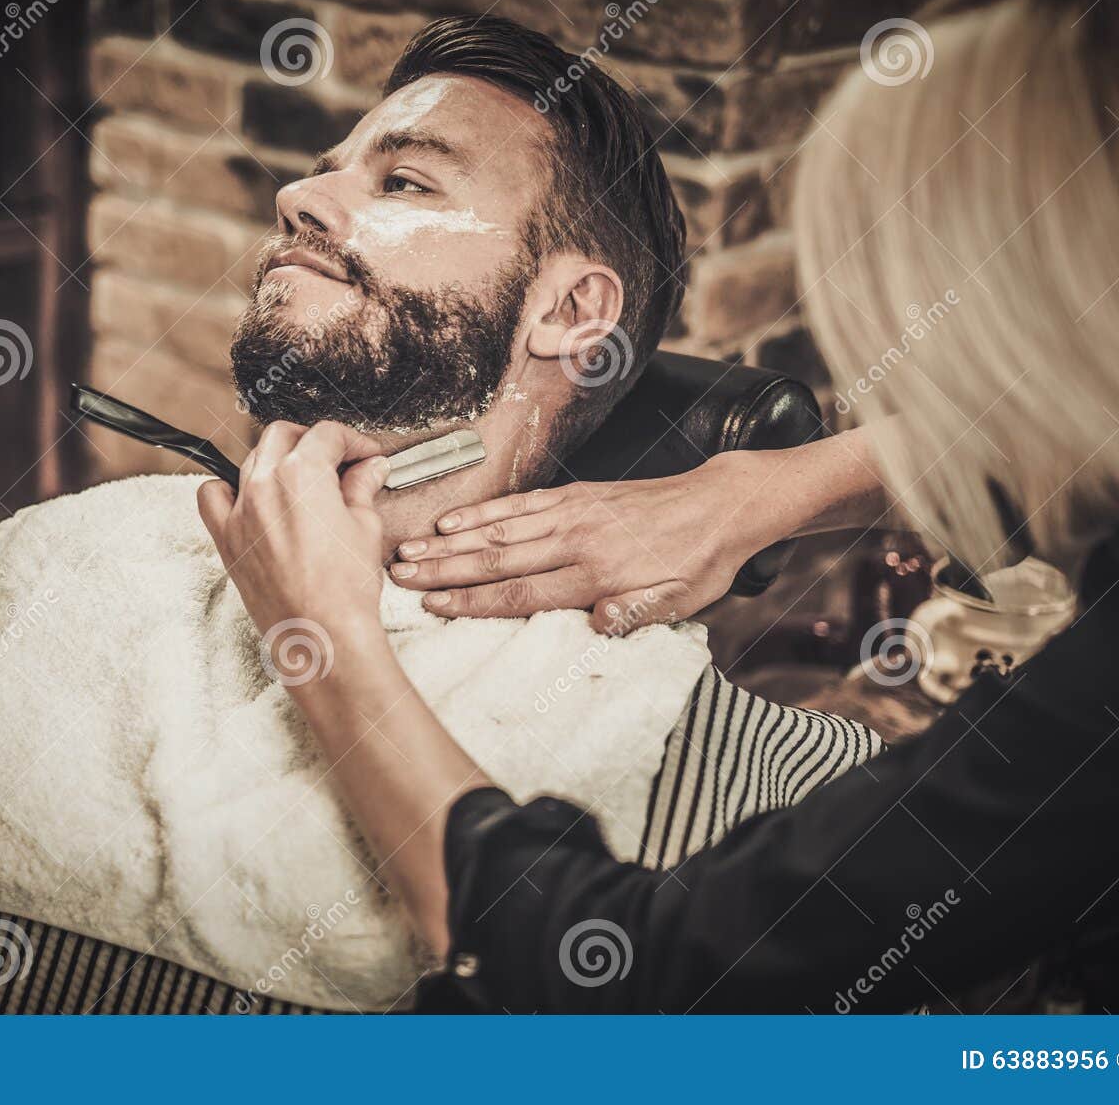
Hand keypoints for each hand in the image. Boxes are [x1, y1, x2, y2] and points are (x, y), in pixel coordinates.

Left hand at [198, 421, 391, 655]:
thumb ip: (362, 489)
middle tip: (338, 461)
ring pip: (252, 460)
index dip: (353, 441)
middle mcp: (264, 485)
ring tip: (304, 483)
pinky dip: (228, 488)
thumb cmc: (344, 590)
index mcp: (301, 474)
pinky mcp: (226, 538)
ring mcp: (240, 511)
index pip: (327, 435)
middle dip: (313, 441)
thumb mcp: (365, 527)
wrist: (322, 636)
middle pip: (284, 435)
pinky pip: (212, 495)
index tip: (364, 455)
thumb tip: (368, 470)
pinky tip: (252, 498)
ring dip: (279, 461)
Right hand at [390, 450, 782, 632]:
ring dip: (450, 541)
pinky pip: (520, 504)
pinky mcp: (574, 494)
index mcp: (598, 574)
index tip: (433, 605)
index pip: (522, 592)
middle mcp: (577, 540)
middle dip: (443, 569)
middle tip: (398, 575)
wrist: (720, 504)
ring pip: (499, 529)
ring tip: (410, 549)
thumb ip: (635, 613)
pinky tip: (453, 520)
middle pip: (496, 558)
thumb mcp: (680, 602)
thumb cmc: (699, 562)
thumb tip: (595, 623)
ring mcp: (572, 513)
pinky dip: (483, 511)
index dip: (472, 601)